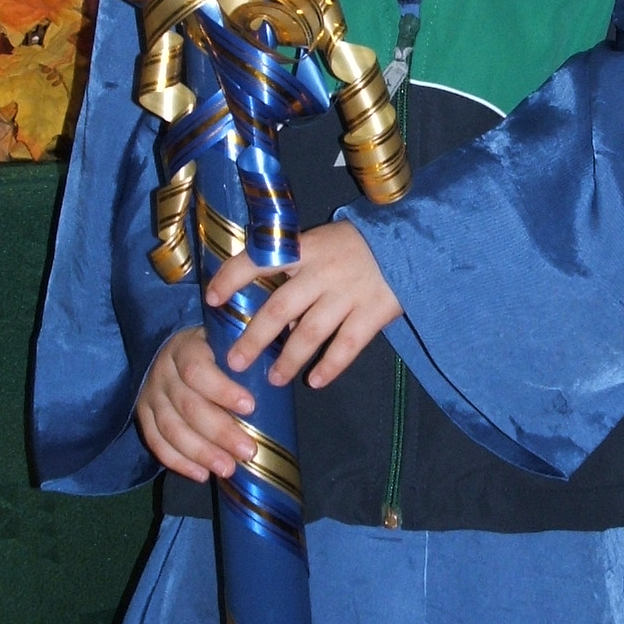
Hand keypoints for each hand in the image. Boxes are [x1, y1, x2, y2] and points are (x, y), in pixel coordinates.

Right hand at [135, 326, 257, 482]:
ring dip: (201, 453)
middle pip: (188, 406)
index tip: (250, 406)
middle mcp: (163, 372)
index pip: (197, 370)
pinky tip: (202, 475)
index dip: (222, 390)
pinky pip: (156, 443)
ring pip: (171, 429)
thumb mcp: (226, 335)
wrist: (169, 349)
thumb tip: (290, 332)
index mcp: (185, 348)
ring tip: (228, 469)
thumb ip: (251, 339)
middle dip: (220, 432)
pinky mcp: (143, 416)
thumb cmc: (212, 347)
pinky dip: (178, 462)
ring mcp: (150, 395)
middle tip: (248, 451)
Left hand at [207, 220, 401, 388]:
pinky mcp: (374, 312)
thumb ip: (298, 272)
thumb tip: (276, 316)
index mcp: (306, 248)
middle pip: (279, 308)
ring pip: (310, 332)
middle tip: (234, 362)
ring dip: (288, 359)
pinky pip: (347, 345)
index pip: (259, 260)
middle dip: (254, 338)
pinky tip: (316, 381)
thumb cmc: (358, 245)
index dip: (232, 278)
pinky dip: (330, 365)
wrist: (412, 242)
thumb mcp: (322, 244)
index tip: (211, 299)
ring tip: (273, 379)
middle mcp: (322, 271)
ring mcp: (348, 293)